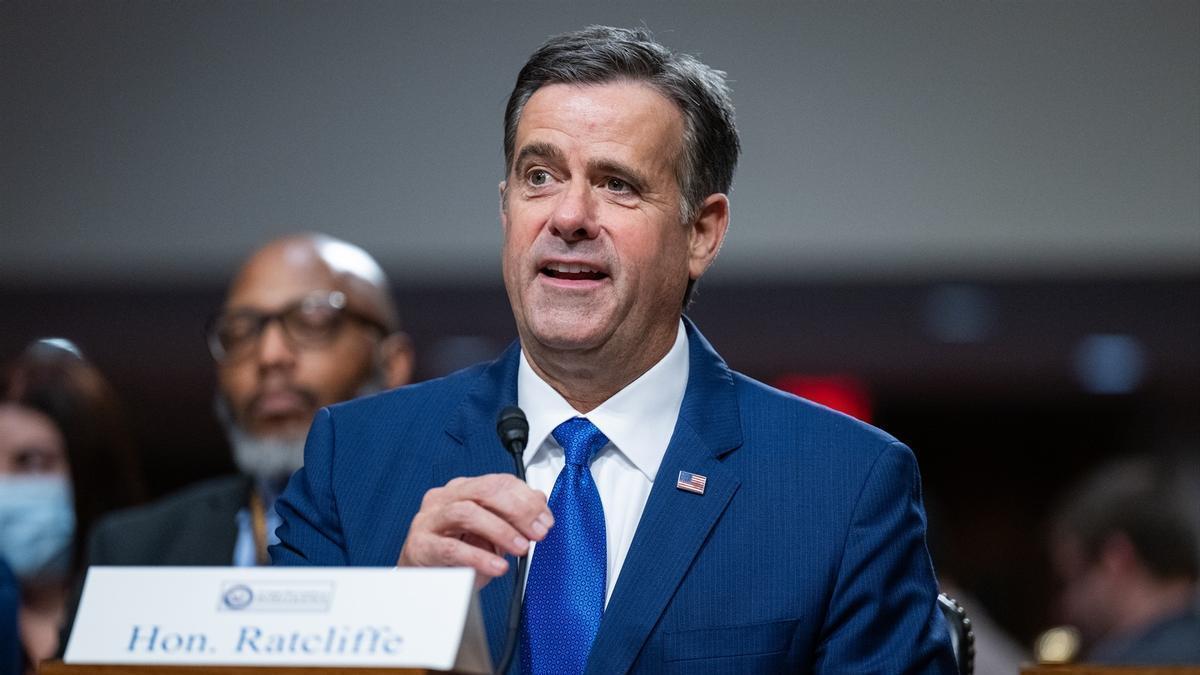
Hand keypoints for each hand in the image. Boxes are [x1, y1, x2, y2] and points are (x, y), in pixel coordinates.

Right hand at [397, 473, 552, 587]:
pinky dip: (479, 557)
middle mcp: (444, 498)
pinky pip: (452, 548)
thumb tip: (539, 502)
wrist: (424, 580)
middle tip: (537, 533)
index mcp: (463, 489)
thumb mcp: (489, 532)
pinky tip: (496, 566)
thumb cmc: (456, 553)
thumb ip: (513, 515)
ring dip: (500, 530)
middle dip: (518, 511)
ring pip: (467, 512)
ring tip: (520, 549)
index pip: (499, 482)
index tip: (545, 520)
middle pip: (484, 491)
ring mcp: (430, 520)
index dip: (527, 499)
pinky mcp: (421, 546)